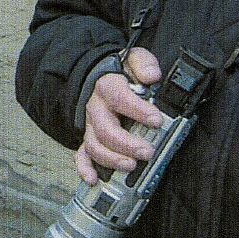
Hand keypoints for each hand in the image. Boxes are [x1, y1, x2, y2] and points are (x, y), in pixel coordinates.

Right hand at [75, 46, 164, 184]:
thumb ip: (143, 64)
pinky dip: (84, 168)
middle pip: (106, 129)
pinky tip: (93, 179)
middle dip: (127, 144)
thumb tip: (152, 75)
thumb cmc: (118, 70)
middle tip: (147, 152)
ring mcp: (91, 125)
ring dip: (112, 159)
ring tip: (131, 165)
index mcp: (107, 86)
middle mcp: (96, 108)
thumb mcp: (132, 58)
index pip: (119, 97)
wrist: (95, 73)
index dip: (137, 110)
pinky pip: (81, 154)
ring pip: (94, 145)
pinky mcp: (89, 137)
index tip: (156, 120)